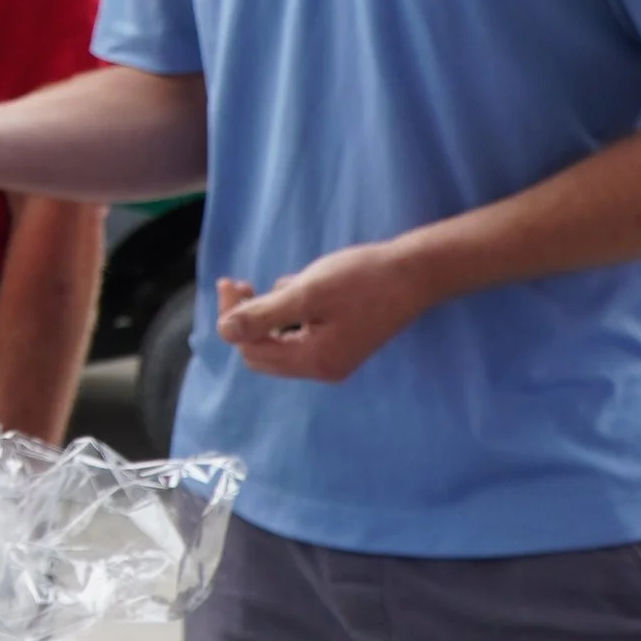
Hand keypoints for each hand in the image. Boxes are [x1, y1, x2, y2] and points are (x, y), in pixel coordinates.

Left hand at [216, 244, 426, 383]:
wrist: (416, 273)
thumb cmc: (362, 279)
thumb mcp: (307, 293)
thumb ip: (264, 314)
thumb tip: (224, 331)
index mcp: (312, 360)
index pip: (252, 349)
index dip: (234, 318)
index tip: (231, 282)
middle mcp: (321, 367)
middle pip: (264, 351)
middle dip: (248, 318)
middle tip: (243, 283)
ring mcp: (334, 357)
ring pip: (282, 340)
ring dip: (270, 313)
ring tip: (281, 283)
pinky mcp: (343, 341)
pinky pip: (302, 332)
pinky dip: (292, 310)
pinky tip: (301, 285)